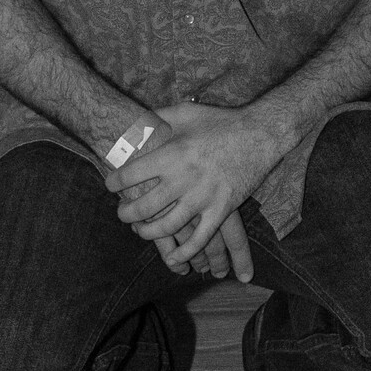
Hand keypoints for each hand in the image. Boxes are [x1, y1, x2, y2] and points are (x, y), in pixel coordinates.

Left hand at [106, 101, 277, 268]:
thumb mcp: (185, 113)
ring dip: (147, 233)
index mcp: (172, 154)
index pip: (130, 175)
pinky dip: (184, 252)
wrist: (260, 133)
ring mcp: (203, 197)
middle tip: (121, 212)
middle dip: (126, 213)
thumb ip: (158, 118)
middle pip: (143, 206)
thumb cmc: (220, 121)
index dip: (114, 182)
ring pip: (166, 227)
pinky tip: (173, 257)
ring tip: (140, 230)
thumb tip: (134, 123)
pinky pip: (199, 239)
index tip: (110, 186)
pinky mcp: (221, 209)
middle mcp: (183, 178)